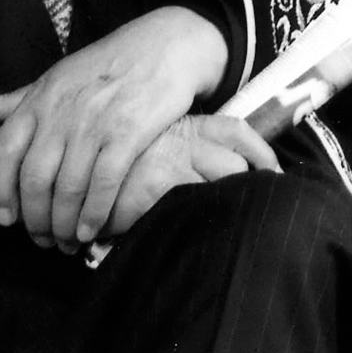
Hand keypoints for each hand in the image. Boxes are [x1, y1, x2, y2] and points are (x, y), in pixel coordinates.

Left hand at [0, 6, 228, 250]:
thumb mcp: (59, 75)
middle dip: (34, 218)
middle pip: (33, 179)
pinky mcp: (128, 133)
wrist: (167, 45)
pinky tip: (91, 228)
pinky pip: (103, 184)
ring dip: (63, 223)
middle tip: (40, 238)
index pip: (3, 151)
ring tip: (66, 240)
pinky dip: (94, 213)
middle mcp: (62, 111)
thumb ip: (18, 98)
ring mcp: (95, 123)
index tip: (2, 218)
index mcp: (40, 98)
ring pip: (67, 188)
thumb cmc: (111, 63)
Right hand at [101, 115, 280, 239]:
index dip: (262, 153)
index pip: (237, 131)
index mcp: (186, 125)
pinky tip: (198, 227)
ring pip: (223, 182)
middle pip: (236, 160)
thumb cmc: (118, 160)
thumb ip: (183, 147)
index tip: (276, 173)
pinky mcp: (159, 184)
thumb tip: (220, 167)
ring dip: (227, 204)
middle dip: (248, 184)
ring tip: (226, 221)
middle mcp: (184, 138)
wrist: (75, 164)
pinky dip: (205, 217)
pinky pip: (199, 202)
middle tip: (252, 205)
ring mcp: (172, 160)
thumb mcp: (153, 141)